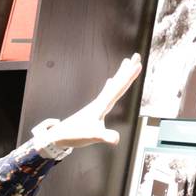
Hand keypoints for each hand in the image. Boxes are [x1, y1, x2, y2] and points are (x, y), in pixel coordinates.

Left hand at [27, 54, 142, 154]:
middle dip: (127, 70)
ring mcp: (96, 104)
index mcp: (101, 105)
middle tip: (136, 56)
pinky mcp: (93, 109)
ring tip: (126, 63)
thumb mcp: (92, 137)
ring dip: (120, 74)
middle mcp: (99, 102)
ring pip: (112, 85)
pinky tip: (110, 81)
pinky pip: (106, 93)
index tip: (138, 64)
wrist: (57, 136)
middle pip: (117, 82)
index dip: (128, 77)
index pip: (118, 88)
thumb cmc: (74, 135)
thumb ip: (104, 137)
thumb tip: (115, 139)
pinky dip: (110, 85)